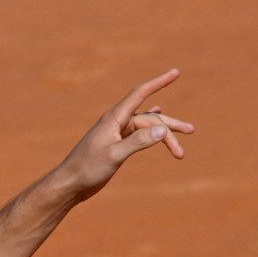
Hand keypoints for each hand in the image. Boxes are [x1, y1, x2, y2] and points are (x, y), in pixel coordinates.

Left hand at [55, 69, 194, 203]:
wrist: (70, 184)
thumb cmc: (87, 169)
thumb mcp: (114, 155)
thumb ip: (138, 142)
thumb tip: (162, 130)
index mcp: (114, 118)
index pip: (140, 94)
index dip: (159, 82)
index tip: (176, 72)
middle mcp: (116, 122)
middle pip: (151, 118)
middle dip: (170, 128)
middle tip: (188, 138)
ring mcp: (117, 133)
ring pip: (147, 129)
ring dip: (164, 137)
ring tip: (180, 151)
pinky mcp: (116, 145)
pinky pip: (139, 133)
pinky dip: (151, 130)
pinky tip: (158, 125)